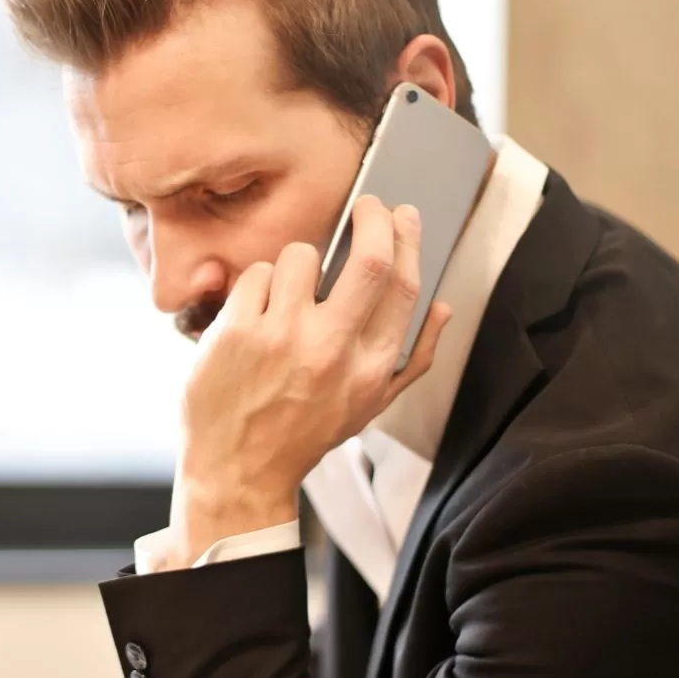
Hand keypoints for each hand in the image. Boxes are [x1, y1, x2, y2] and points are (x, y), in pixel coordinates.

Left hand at [169, 196, 451, 566]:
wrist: (238, 472)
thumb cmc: (305, 434)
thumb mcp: (370, 406)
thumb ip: (412, 357)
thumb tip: (443, 306)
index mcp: (370, 368)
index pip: (403, 287)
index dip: (407, 240)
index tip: (401, 216)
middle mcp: (331, 350)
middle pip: (368, 259)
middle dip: (371, 218)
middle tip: (365, 205)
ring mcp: (281, 338)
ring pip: (300, 256)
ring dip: (298, 261)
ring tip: (289, 292)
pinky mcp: (236, 332)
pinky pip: (256, 274)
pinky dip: (258, 284)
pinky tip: (255, 313)